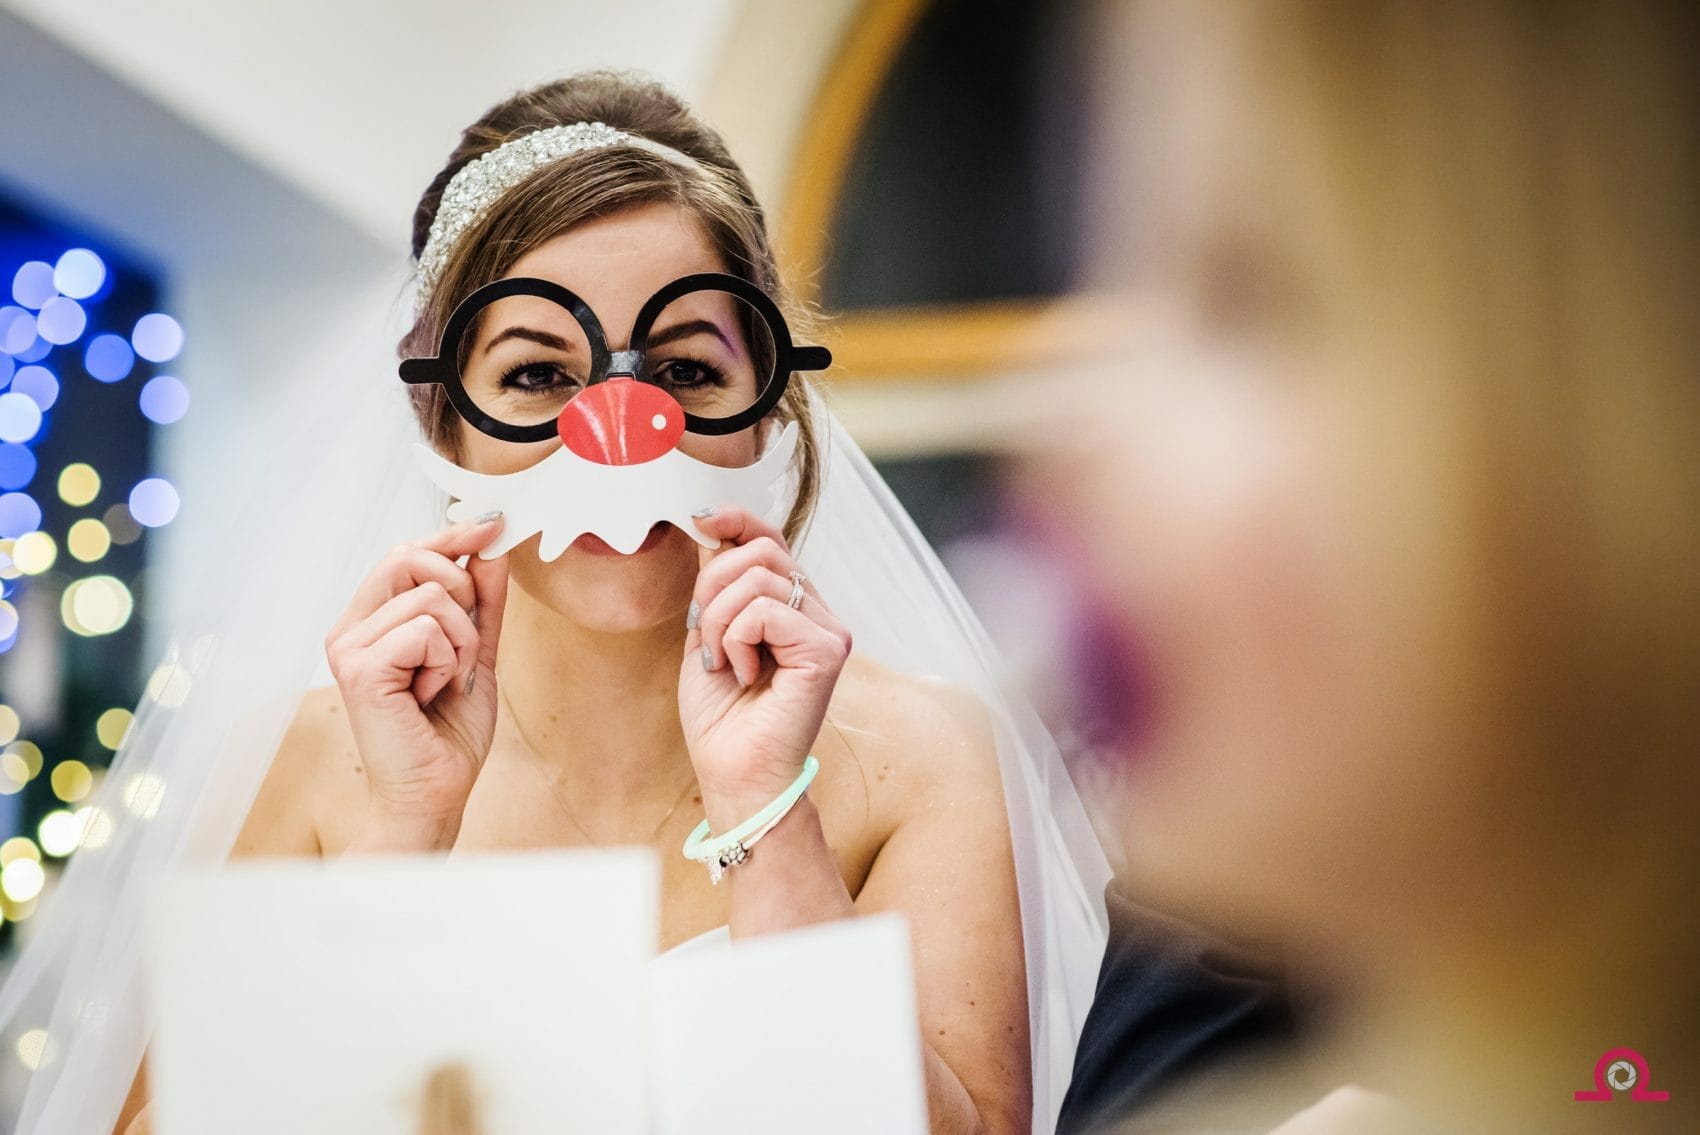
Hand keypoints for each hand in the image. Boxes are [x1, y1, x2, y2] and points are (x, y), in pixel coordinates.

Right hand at [325, 517, 508, 848]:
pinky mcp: (359, 668)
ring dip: (462, 642)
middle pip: (409, 557)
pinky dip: (448, 661)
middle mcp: (350, 629)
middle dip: (460, 592)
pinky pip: (426, 629)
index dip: (450, 537)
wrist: (437, 792)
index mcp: (370, 621)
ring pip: (431, 596)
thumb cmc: (449, 732)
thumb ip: (481, 602)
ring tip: (445, 682)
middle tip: (463, 647)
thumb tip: (491, 546)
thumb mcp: (476, 651)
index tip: (492, 525)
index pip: (404, 553)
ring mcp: (349, 647)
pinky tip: (431, 694)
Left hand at [679, 509, 851, 831]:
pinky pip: (765, 611)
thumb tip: (712, 527)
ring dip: (719, 621)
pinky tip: (744, 672)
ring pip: (758, 580)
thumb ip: (717, 584)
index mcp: (793, 607)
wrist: (734, 774)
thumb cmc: (722, 717)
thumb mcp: (708, 633)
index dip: (738, 519)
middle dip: (712, 587)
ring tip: (724, 663)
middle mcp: (819, 614)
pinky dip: (736, 640)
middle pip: (761, 552)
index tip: (701, 519)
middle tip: (705, 638)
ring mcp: (829, 631)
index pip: (772, 540)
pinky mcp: (827, 651)